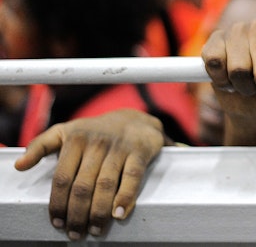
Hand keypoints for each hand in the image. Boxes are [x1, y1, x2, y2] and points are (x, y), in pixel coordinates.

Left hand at [14, 109, 165, 239]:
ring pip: (105, 185)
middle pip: (82, 186)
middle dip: (77, 214)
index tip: (57, 222)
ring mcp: (119, 147)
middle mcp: (96, 143)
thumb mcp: (66, 131)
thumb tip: (19, 166)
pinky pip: (132, 177)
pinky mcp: (139, 151)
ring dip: (98, 212)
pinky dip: (126, 197)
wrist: (135, 119)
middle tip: (75, 233)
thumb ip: (41, 146)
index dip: (58, 203)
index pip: (62, 178)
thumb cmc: (96, 131)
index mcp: (75, 139)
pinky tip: (119, 214)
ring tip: (95, 230)